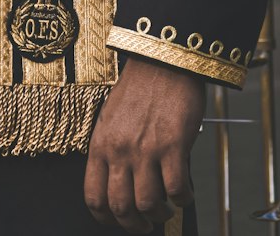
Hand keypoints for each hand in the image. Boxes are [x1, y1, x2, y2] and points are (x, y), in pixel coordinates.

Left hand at [84, 55, 204, 231]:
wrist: (162, 60)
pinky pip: (176, 189)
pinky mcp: (172, 145)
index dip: (106, 218)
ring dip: (159, 214)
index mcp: (101, 143)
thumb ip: (114, 150)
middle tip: (145, 224)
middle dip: (134, 225)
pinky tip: (184, 193)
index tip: (117, 222)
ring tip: (166, 208)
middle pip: (121, 207)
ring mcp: (145, 149)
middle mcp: (120, 150)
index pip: (94, 196)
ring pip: (148, 204)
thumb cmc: (140, 86)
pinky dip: (182, 199)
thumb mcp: (113, 118)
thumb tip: (124, 183)